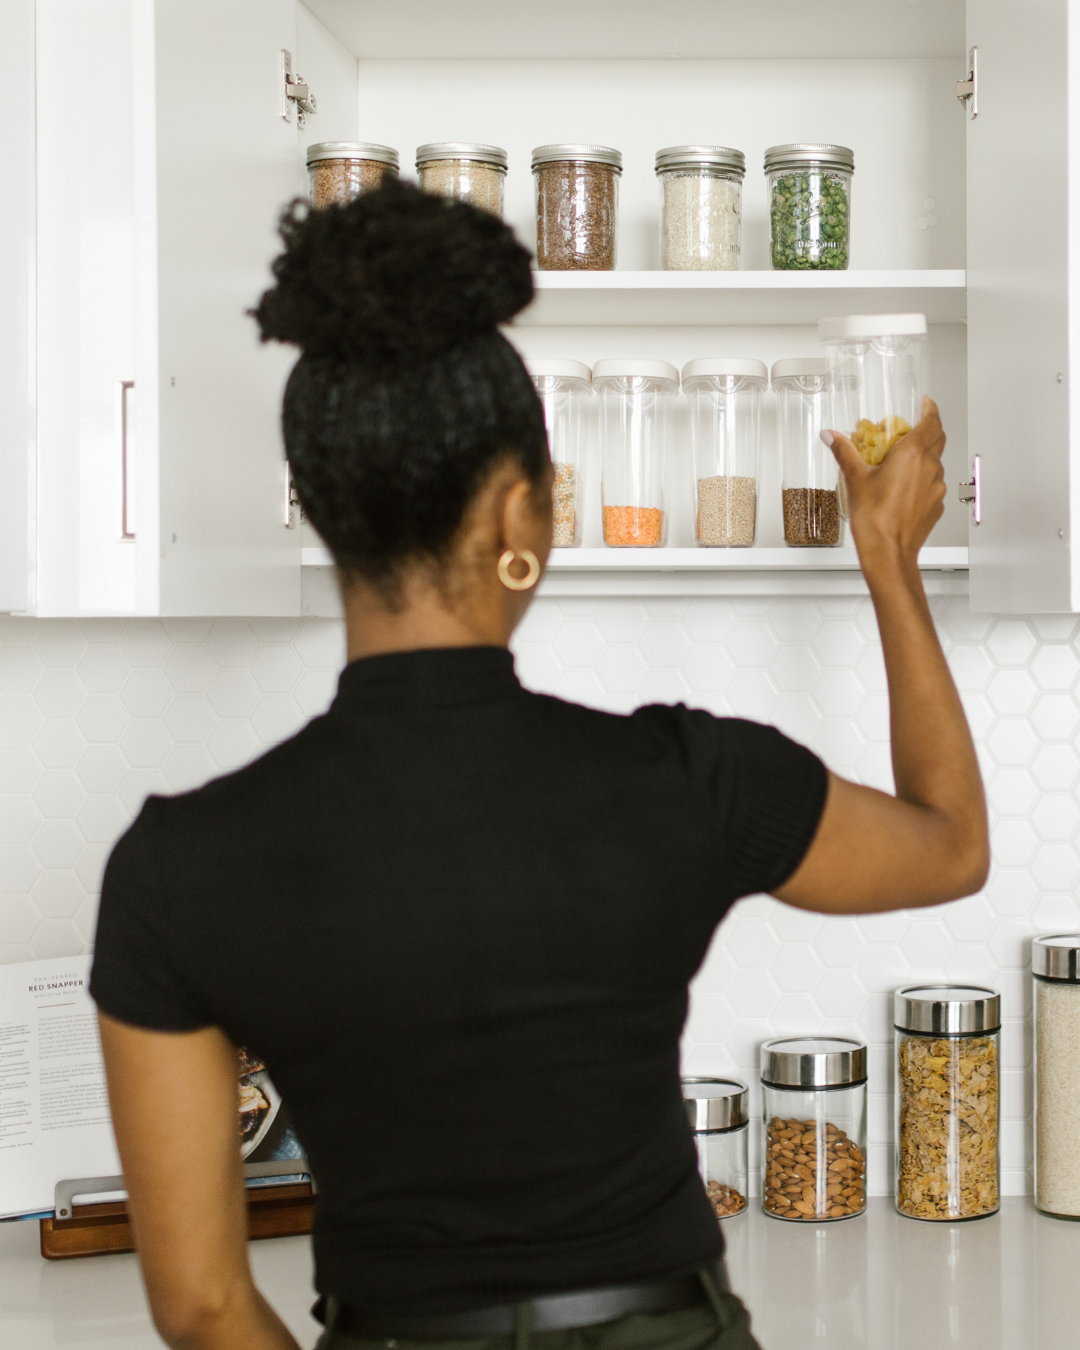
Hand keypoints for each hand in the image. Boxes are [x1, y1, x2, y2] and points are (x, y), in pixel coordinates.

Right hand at [823, 396, 946, 573]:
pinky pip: (932, 484)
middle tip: (911, 427)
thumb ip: (844, 453)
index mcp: (912, 455)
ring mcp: (936, 487)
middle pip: (938, 438)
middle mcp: (929, 468)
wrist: (889, 554)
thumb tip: (832, 436)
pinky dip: (922, 478)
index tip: (925, 403)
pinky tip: (903, 487)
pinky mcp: (936, 505)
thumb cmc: (875, 520)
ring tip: (902, 461)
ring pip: (935, 462)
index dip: (930, 409)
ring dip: (924, 456)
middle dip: (928, 428)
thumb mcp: (855, 480)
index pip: (931, 421)